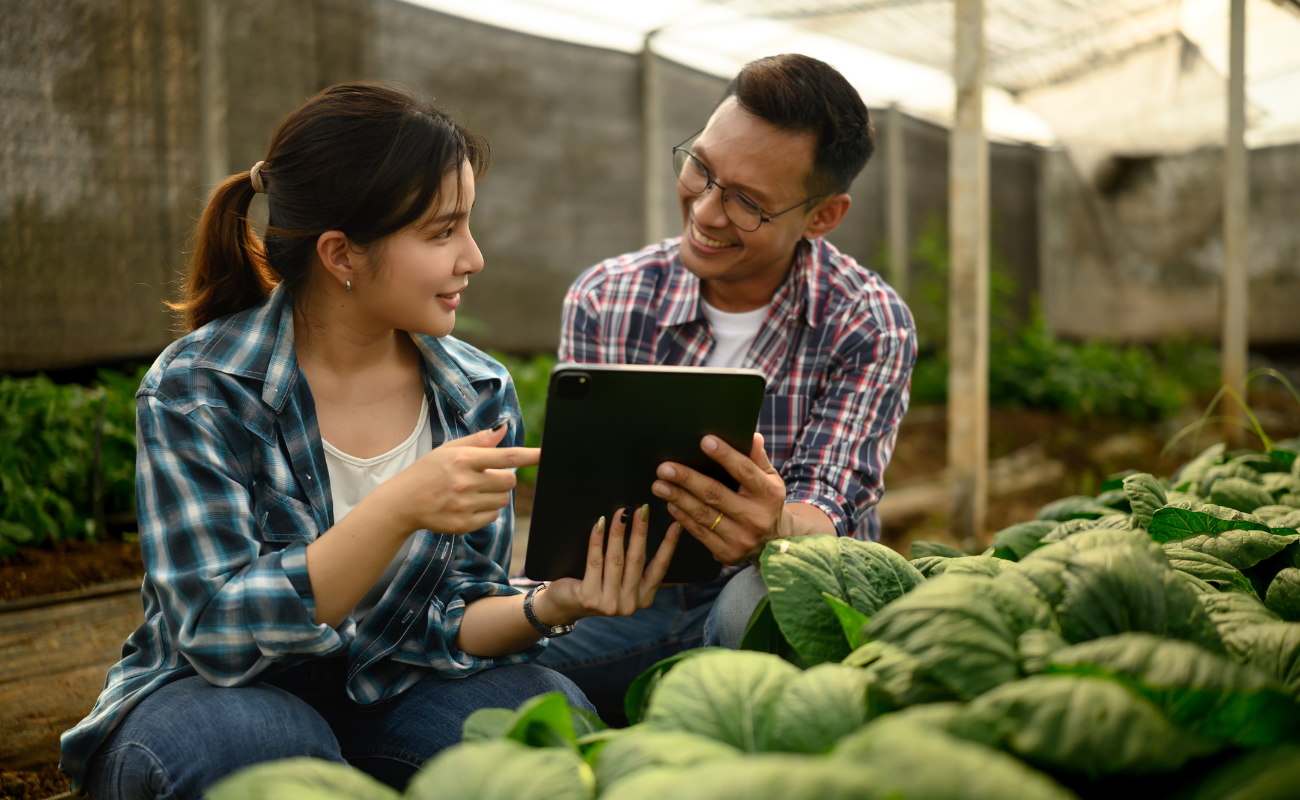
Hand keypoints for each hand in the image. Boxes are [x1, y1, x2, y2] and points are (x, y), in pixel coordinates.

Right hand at [379, 424, 538, 535]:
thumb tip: (505, 428)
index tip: (545, 455)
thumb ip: (479, 441)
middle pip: (509, 480)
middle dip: (504, 478)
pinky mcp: (463, 524)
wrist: (403, 502)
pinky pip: (492, 517)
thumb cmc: (428, 471)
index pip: (506, 456)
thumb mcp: (448, 449)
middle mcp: (465, 482)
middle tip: (487, 476)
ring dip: (496, 495)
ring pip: (503, 500)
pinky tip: (469, 505)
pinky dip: (486, 511)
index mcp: (463, 459)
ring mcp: (464, 505)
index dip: (529, 456)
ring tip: (473, 491)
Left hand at [533, 505, 680, 624]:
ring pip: (616, 559)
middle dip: (641, 531)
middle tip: (642, 509)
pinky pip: (595, 562)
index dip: (668, 545)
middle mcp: (629, 604)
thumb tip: (657, 536)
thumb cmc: (597, 585)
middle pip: (637, 560)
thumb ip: (639, 569)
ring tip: (621, 512)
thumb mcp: (622, 582)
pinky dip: (597, 540)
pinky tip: (599, 524)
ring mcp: (609, 603)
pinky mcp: (589, 598)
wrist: (564, 605)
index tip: (676, 524)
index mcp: (643, 598)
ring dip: (619, 532)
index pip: (660, 568)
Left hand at [652, 433, 787, 564]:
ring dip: (678, 498)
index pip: (744, 471)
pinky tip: (671, 504)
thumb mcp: (770, 479)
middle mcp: (756, 517)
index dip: (725, 455)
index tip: (705, 441)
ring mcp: (741, 538)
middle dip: (687, 479)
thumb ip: (758, 458)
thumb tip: (752, 436)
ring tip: (659, 485)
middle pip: (716, 494)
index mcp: (768, 494)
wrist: (773, 543)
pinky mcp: (727, 553)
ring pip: (703, 514)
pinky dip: (682, 517)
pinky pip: (699, 532)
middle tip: (665, 468)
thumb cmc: (766, 502)